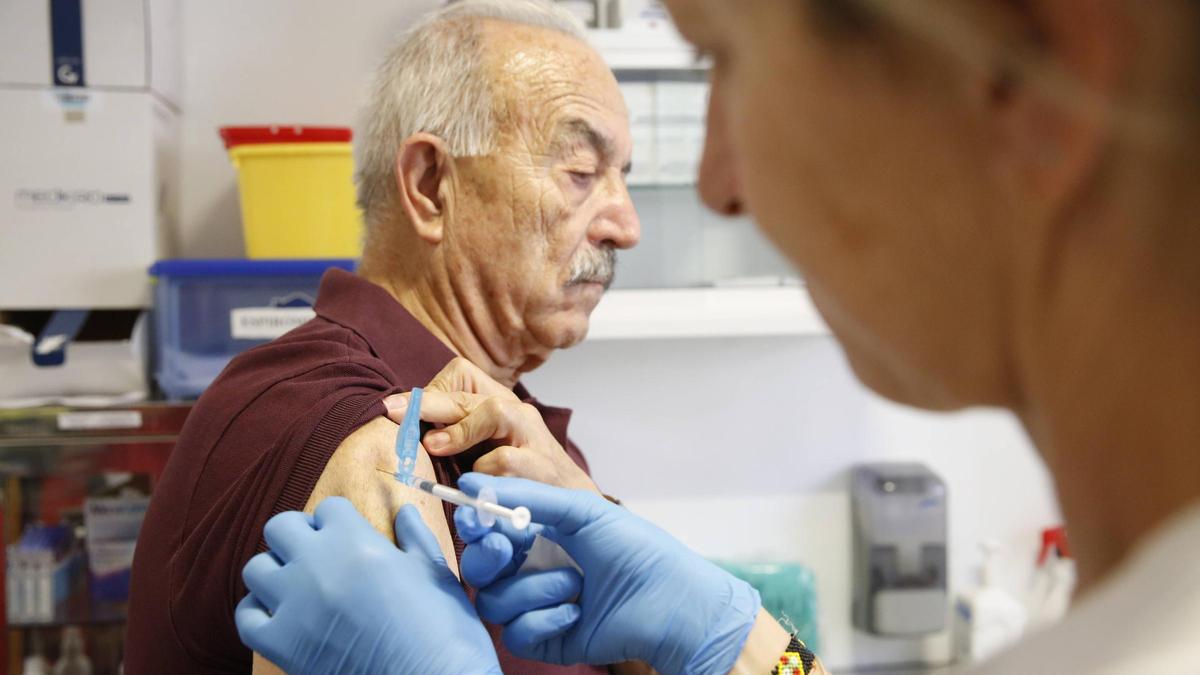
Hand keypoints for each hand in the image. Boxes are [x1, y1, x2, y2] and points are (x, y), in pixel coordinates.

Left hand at [235, 497, 500, 674]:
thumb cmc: (444, 630)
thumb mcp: (437, 574)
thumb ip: (415, 538)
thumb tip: (405, 511)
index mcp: (357, 543)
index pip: (328, 508)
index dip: (340, 521)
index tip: (350, 536)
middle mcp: (317, 567)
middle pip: (280, 527)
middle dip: (298, 535)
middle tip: (319, 554)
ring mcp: (294, 607)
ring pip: (256, 568)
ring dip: (275, 571)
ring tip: (298, 585)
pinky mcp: (281, 645)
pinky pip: (245, 617)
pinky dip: (258, 612)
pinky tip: (282, 616)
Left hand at [383, 358, 598, 492]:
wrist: (567, 504)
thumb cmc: (516, 478)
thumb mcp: (481, 450)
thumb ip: (454, 436)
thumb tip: (410, 432)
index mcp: (499, 402)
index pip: (461, 375)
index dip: (429, 392)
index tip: (398, 410)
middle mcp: (517, 411)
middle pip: (468, 395)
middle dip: (426, 404)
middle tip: (391, 412)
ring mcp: (531, 434)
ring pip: (493, 412)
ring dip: (459, 431)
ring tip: (434, 446)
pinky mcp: (541, 464)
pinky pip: (504, 460)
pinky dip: (485, 471)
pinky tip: (477, 484)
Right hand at [457, 474, 760, 674]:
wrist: (669, 601)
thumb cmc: (634, 549)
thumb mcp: (581, 511)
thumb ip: (526, 496)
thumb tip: (471, 482)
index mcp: (538, 536)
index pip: (487, 530)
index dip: (474, 523)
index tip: (475, 517)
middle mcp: (531, 570)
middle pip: (478, 569)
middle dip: (486, 557)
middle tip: (507, 548)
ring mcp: (536, 607)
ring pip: (493, 603)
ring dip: (532, 590)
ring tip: (576, 583)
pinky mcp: (544, 641)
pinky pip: (515, 634)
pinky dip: (544, 621)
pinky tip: (576, 614)